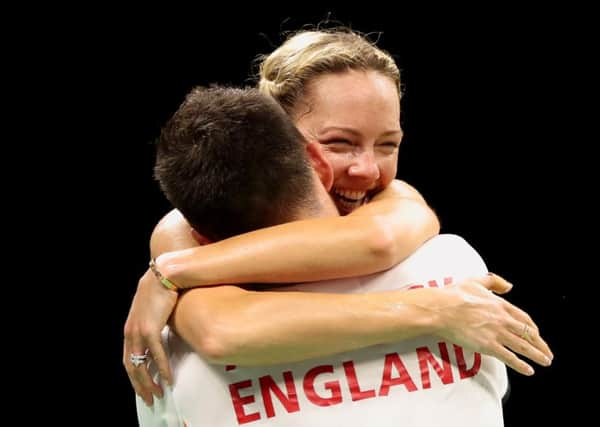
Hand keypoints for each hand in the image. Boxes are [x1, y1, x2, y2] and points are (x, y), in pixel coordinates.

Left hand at [123, 268, 177, 405]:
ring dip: (150, 382)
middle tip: (150, 399)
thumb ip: (155, 324)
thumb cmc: (162, 289)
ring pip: (141, 365)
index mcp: (130, 329)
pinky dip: (163, 369)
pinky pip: (156, 355)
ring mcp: (139, 331)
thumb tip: (165, 335)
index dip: (135, 377)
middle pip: (131, 366)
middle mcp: (131, 332)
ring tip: (158, 394)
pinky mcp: (151, 328)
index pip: (128, 360)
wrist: (165, 273)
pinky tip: (169, 379)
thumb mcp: (154, 310)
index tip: (143, 389)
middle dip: (140, 386)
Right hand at [431, 273, 552, 374]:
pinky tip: (529, 370)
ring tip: (545, 361)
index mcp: (500, 305)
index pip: (524, 318)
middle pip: (528, 334)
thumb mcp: (476, 280)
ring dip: (537, 355)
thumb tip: (509, 286)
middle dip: (541, 345)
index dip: (533, 328)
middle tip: (547, 353)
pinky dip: (521, 365)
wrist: (441, 309)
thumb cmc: (454, 295)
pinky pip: (510, 357)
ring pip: (523, 346)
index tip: (537, 334)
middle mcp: (503, 319)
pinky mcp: (488, 346)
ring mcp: (497, 333)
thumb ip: (494, 281)